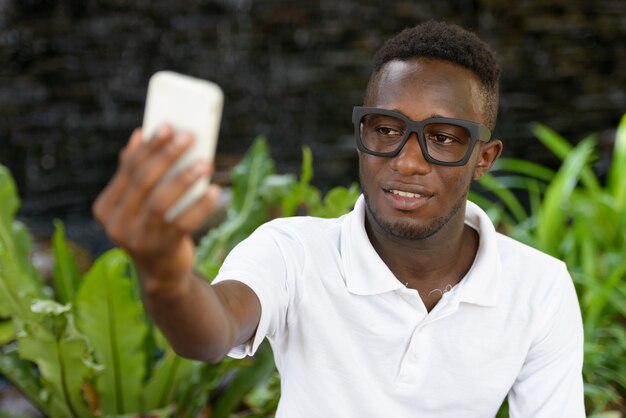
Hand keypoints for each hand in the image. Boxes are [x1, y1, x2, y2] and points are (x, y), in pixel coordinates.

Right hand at [93, 125, 220, 293]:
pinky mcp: (161, 249)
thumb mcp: (138, 203)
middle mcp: (116, 224)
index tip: (168, 125)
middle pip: (143, 182)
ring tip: (206, 163)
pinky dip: (200, 205)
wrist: (163, 273)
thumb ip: (135, 174)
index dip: (149, 146)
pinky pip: (183, 222)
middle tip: (189, 137)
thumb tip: (137, 134)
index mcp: (105, 207)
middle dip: (167, 156)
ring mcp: (137, 239)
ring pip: (161, 201)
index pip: (128, 170)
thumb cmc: (153, 228)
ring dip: (185, 179)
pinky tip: (215, 190)